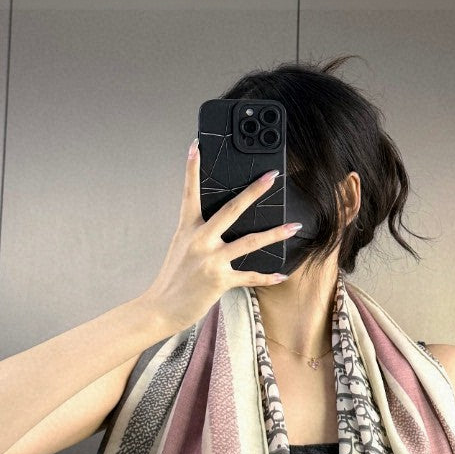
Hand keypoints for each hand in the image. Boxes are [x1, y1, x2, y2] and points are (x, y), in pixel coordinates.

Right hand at [141, 139, 298, 333]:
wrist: (160, 308)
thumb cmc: (172, 280)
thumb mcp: (180, 249)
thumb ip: (197, 234)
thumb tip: (218, 224)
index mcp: (187, 229)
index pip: (189, 192)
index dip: (192, 168)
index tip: (197, 145)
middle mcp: (199, 240)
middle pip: (232, 209)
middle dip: (254, 191)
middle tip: (271, 176)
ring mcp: (211, 259)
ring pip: (250, 242)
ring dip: (275, 233)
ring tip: (294, 226)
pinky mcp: (219, 280)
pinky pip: (250, 276)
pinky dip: (267, 276)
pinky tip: (282, 274)